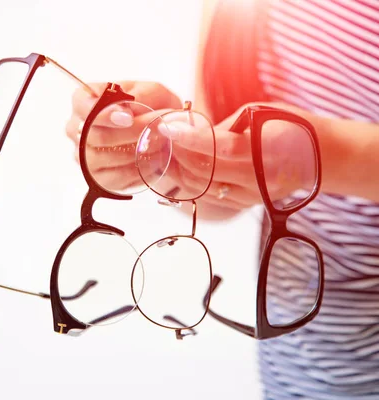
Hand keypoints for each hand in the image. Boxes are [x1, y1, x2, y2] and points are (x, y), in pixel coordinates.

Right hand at [65, 81, 182, 191]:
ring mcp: (83, 154)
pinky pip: (109, 179)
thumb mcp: (154, 92)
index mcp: (85, 100)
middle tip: (156, 129)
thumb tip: (129, 110)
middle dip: (129, 133)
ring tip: (159, 144)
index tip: (128, 118)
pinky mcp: (95, 177)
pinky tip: (150, 161)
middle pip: (93, 135)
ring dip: (133, 152)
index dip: (103, 113)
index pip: (81, 104)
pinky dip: (134, 171)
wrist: (164, 134)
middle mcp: (77, 128)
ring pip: (99, 158)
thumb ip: (142, 95)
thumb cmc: (153, 107)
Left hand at [165, 103, 316, 218]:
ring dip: (180, 169)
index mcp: (268, 150)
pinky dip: (191, 182)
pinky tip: (182, 166)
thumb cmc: (292, 127)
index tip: (167, 127)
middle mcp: (260, 179)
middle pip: (205, 171)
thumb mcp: (261, 115)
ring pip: (202, 188)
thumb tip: (191, 135)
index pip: (220, 148)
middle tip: (164, 136)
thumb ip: (225, 128)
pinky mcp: (246, 205)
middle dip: (178, 152)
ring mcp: (252, 196)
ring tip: (169, 150)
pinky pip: (209, 196)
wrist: (323, 157)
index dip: (189, 138)